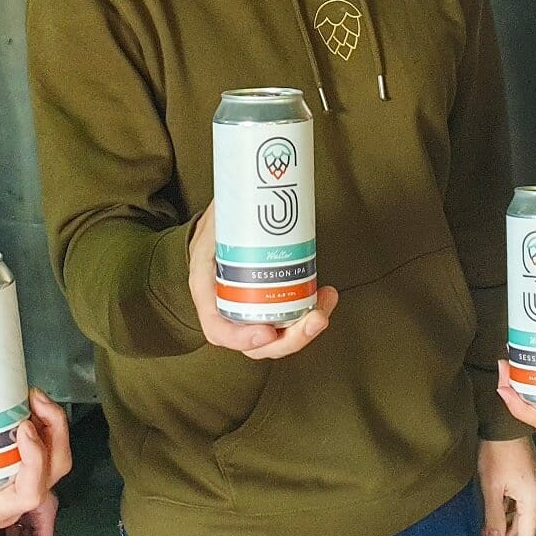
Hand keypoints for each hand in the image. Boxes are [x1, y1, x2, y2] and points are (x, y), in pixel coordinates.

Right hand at [0, 377, 71, 535]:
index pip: (29, 492)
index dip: (36, 458)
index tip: (24, 427)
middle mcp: (7, 503)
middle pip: (52, 471)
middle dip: (54, 430)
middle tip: (33, 398)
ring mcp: (12, 493)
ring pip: (51, 464)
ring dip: (50, 429)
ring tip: (31, 399)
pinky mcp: (11, 481)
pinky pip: (39, 460)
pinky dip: (40, 433)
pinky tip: (22, 411)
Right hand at [186, 200, 338, 359]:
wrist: (222, 224)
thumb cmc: (218, 222)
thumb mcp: (217, 217)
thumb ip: (231, 214)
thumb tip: (258, 190)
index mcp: (207, 292)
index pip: (219, 330)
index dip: (243, 338)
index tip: (269, 331)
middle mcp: (228, 309)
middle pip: (257, 345)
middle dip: (291, 340)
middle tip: (317, 318)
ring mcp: (252, 311)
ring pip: (278, 338)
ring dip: (307, 329)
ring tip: (328, 302)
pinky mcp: (271, 306)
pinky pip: (289, 322)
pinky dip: (310, 314)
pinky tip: (326, 295)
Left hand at [476, 436, 535, 535]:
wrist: (504, 423)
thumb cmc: (497, 453)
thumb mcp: (491, 487)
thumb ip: (494, 516)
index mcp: (533, 500)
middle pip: (524, 527)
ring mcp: (534, 486)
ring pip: (520, 516)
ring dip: (504, 528)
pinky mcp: (527, 478)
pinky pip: (519, 504)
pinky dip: (506, 514)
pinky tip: (493, 518)